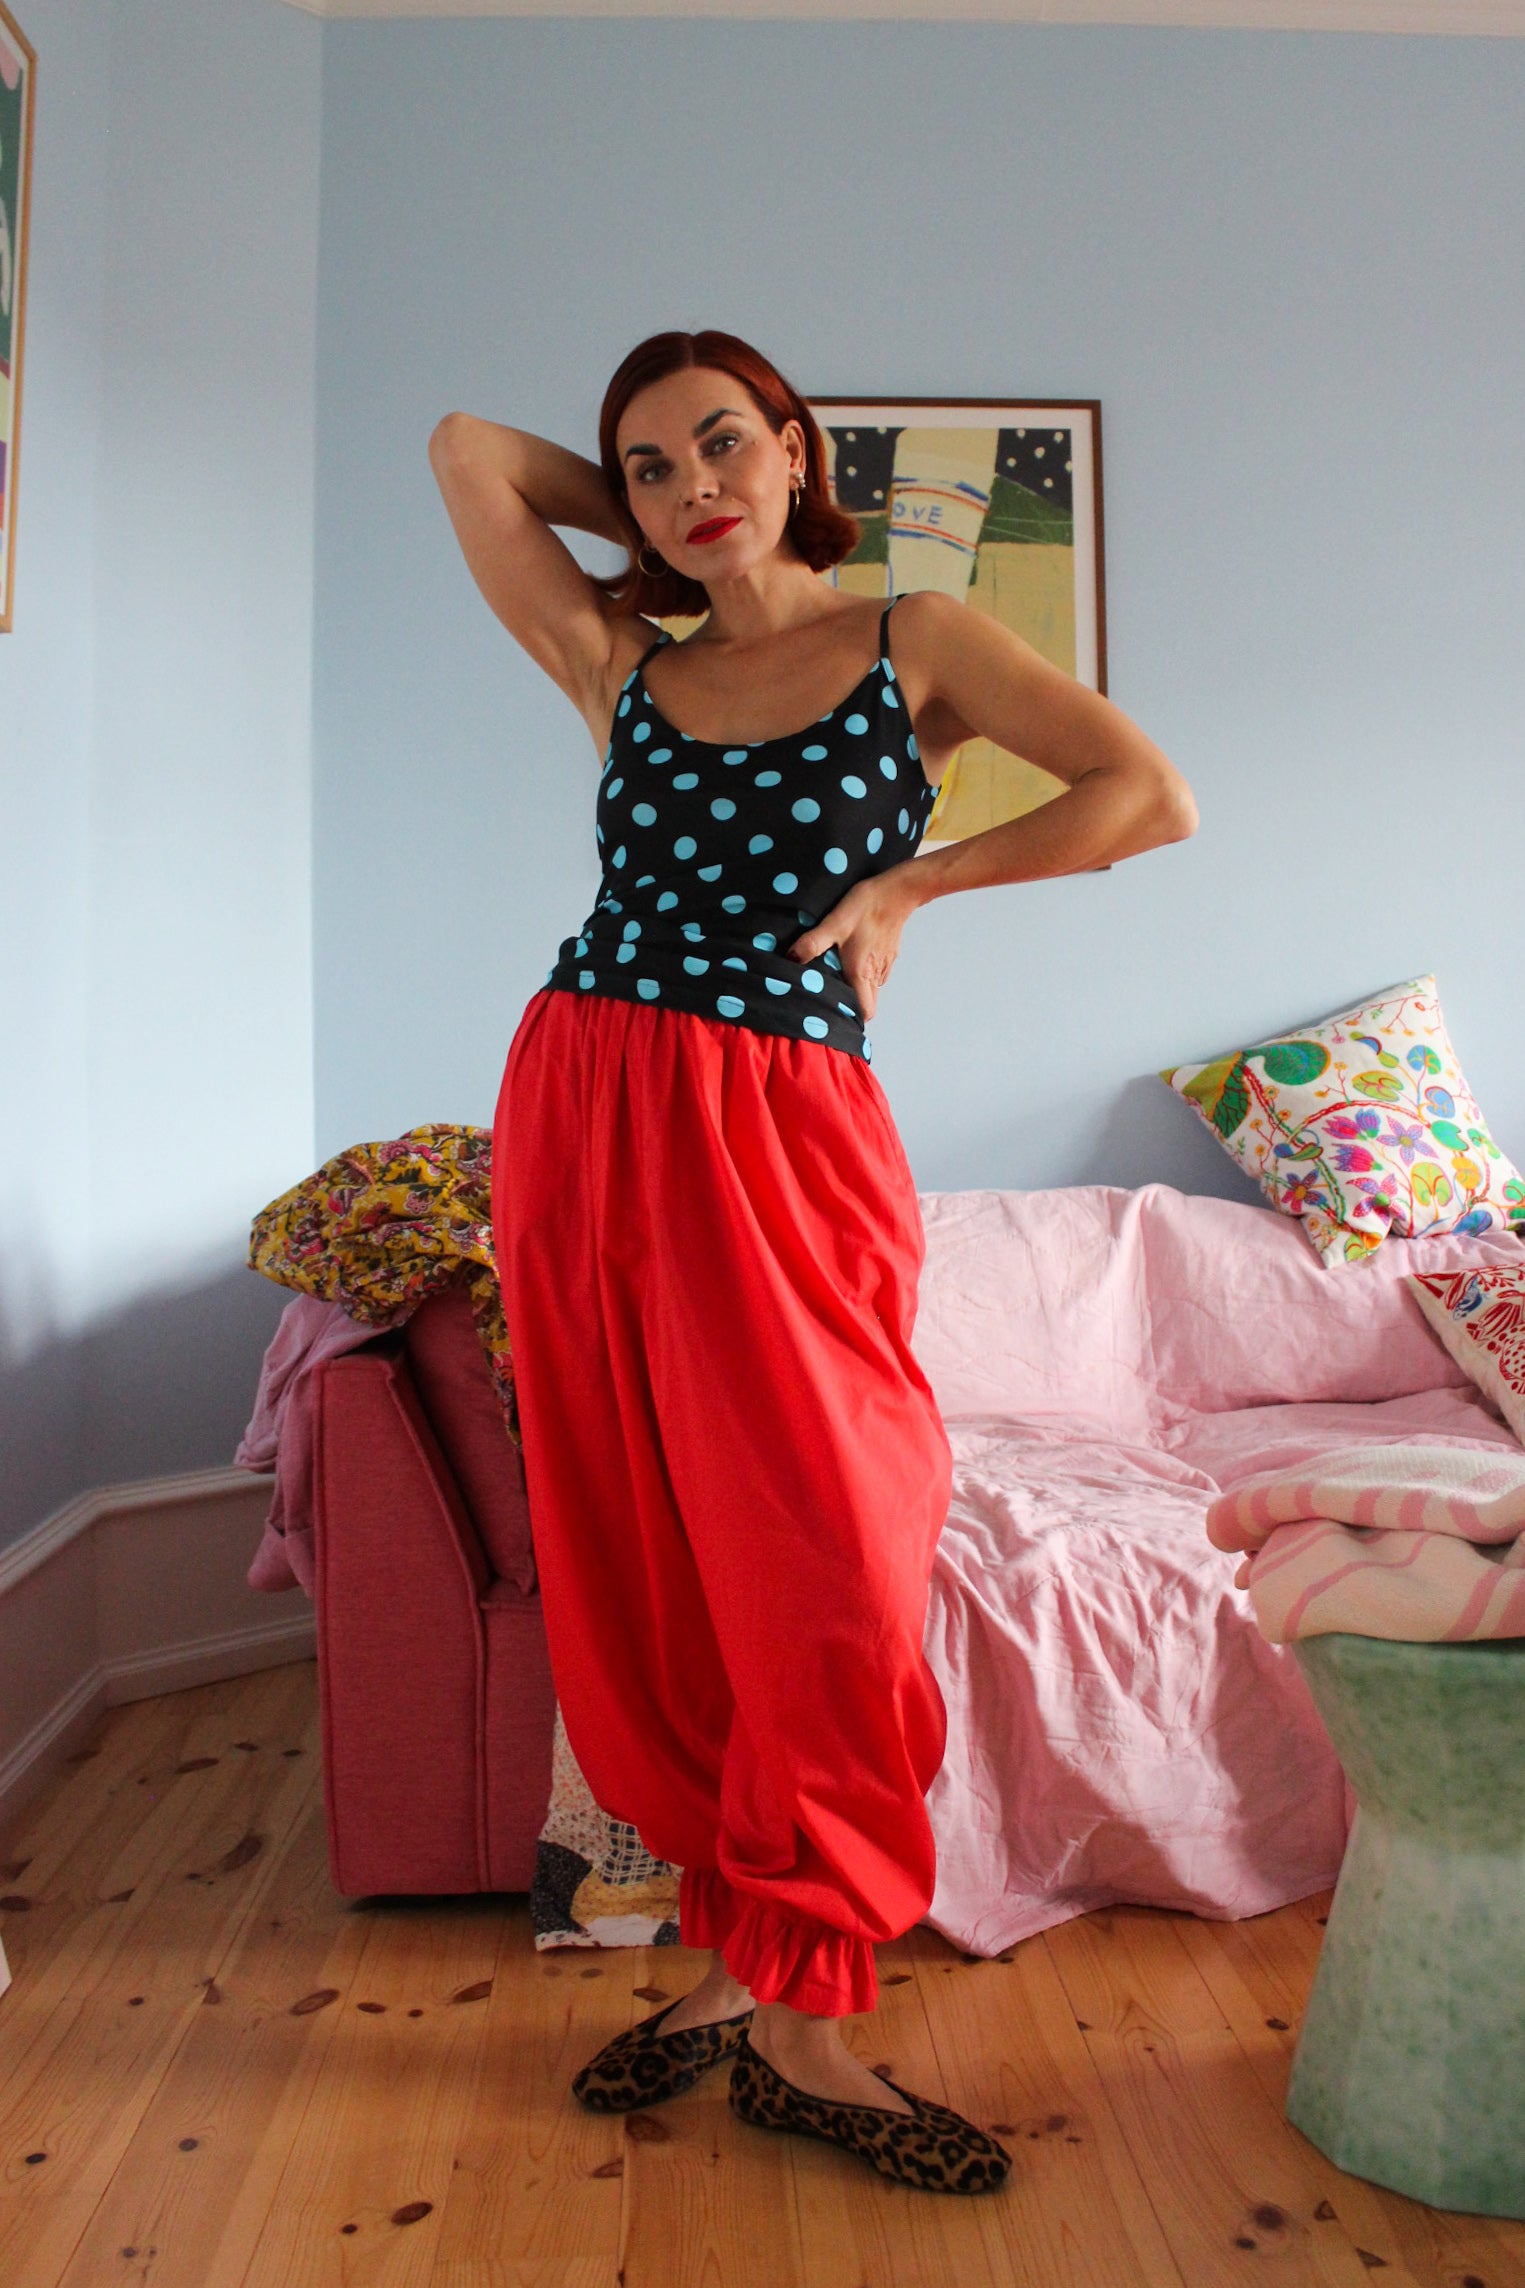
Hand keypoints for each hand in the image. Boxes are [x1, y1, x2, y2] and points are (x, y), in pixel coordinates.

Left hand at [788, 869, 919, 1022]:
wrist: (897, 891)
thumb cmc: (867, 907)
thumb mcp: (834, 923)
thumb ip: (813, 943)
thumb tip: (792, 958)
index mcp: (862, 973)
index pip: (865, 1012)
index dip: (852, 1016)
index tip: (835, 1012)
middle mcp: (876, 974)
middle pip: (868, 1003)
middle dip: (852, 1004)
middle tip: (831, 994)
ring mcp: (885, 964)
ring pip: (872, 988)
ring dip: (857, 986)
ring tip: (837, 973)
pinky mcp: (889, 954)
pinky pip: (876, 972)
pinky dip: (865, 972)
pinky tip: (852, 955)